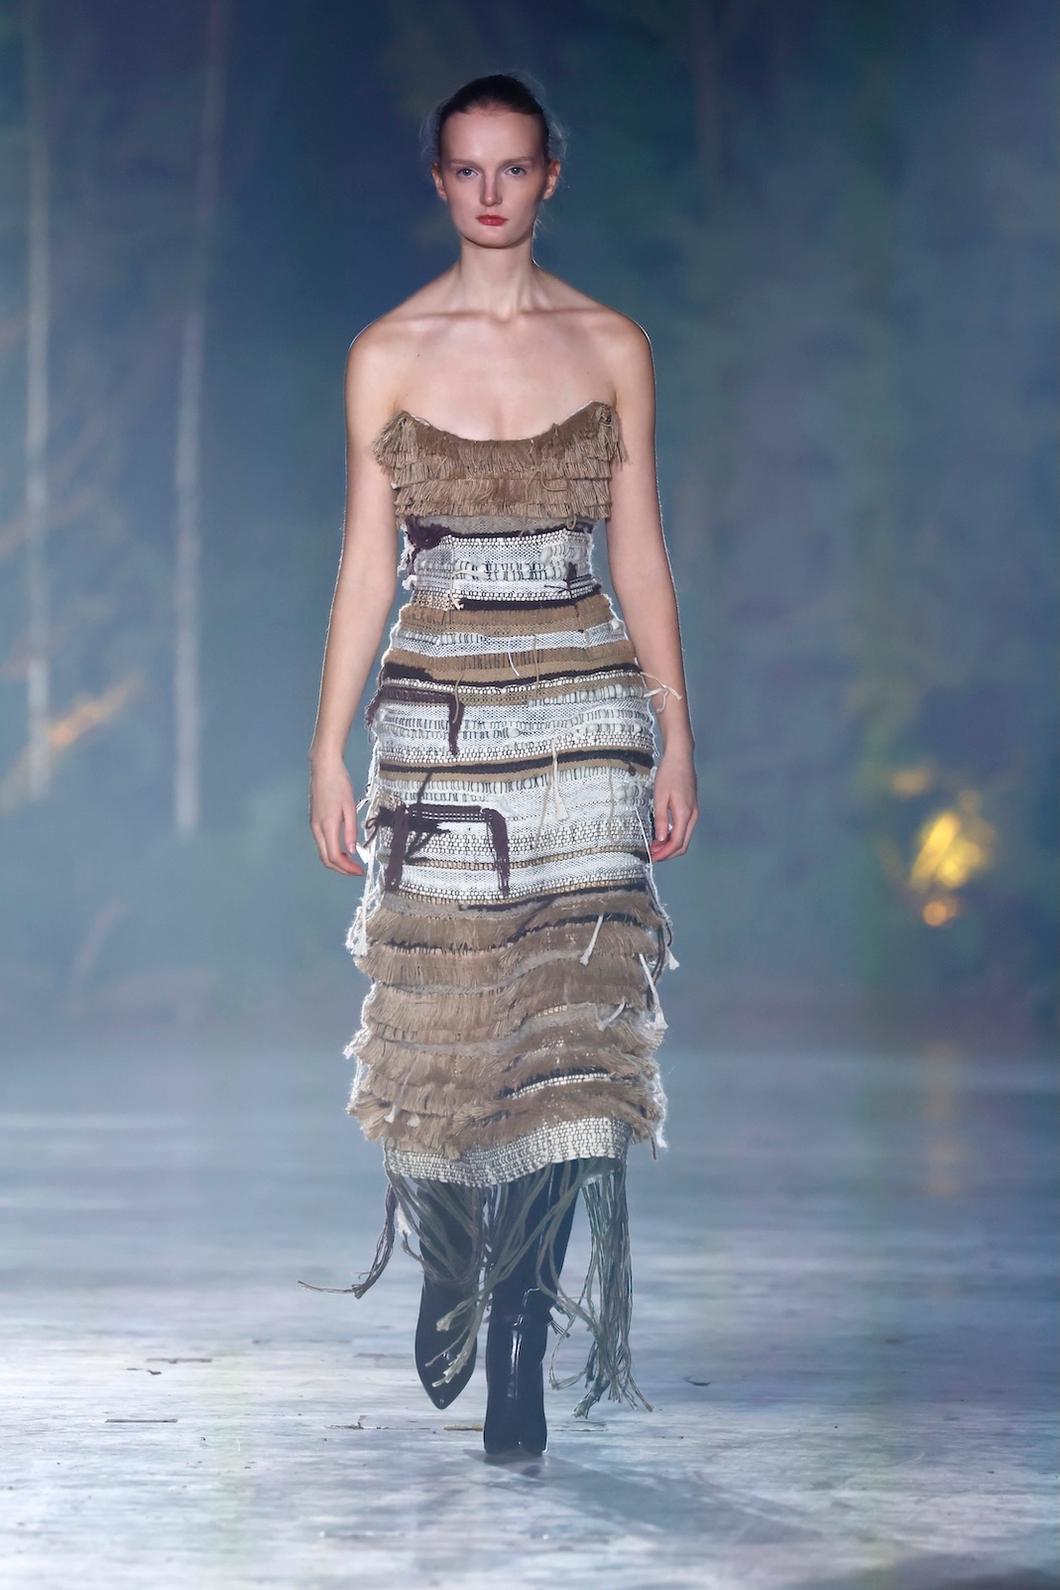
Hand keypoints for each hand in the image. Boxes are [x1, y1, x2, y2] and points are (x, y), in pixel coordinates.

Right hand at [309, 756, 364, 874]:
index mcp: (327, 825)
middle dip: (341, 869)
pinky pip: (321, 843)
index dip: (347, 868)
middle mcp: (317, 828)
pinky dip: (332, 851)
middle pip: (326, 859)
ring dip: (336, 861)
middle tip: (356, 870)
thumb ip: (350, 831)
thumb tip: (353, 851)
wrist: (324, 768)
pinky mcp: (314, 821)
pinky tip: (343, 849)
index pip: (334, 856)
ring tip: (352, 862)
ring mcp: (314, 825)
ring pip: (322, 852)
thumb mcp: (350, 807)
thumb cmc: (338, 784)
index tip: (360, 871)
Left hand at [650, 745, 697, 860]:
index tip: (653, 857)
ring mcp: (693, 812)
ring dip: (670, 845)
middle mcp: (692, 816)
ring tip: (654, 845)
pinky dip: (674, 836)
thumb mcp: (660, 797)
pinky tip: (662, 834)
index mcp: (684, 814)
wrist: (681, 757)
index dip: (664, 853)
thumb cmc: (670, 773)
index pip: (676, 843)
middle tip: (652, 854)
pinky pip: (684, 829)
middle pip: (683, 844)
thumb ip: (660, 819)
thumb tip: (660, 839)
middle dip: (668, 853)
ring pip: (684, 838)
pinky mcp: (691, 809)